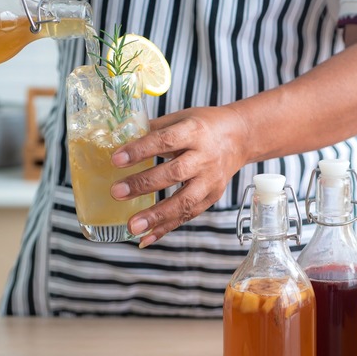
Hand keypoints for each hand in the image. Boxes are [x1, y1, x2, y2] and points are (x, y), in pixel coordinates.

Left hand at [110, 106, 249, 247]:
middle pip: (175, 173)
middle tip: (117, 193)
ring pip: (185, 201)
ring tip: (132, 226)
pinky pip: (188, 215)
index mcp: (195, 132)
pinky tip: (146, 237)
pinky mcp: (212, 197)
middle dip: (144, 184)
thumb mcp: (180, 118)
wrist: (240, 137)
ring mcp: (211, 180)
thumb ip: (152, 130)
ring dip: (157, 215)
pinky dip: (167, 228)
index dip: (141, 151)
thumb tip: (117, 140)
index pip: (166, 141)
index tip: (116, 159)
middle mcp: (205, 157)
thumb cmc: (204, 126)